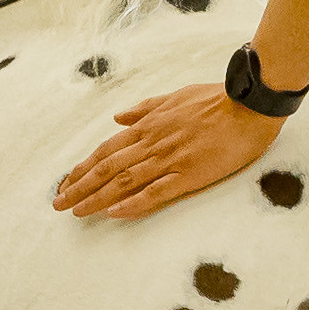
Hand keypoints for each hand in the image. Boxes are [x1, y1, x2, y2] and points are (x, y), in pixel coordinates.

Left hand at [51, 82, 276, 219]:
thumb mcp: (175, 96)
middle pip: (107, 168)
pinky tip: (114, 213)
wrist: (250, 104)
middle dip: (79, 186)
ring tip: (76, 212)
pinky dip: (133, 203)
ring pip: (124, 181)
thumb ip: (145, 107)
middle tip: (59, 203)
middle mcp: (153, 143)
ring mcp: (170, 159)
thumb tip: (118, 117)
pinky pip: (156, 192)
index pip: (107, 150)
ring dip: (97, 197)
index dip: (84, 167)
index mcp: (149, 125)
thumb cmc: (216, 99)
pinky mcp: (190, 174)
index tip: (66, 181)